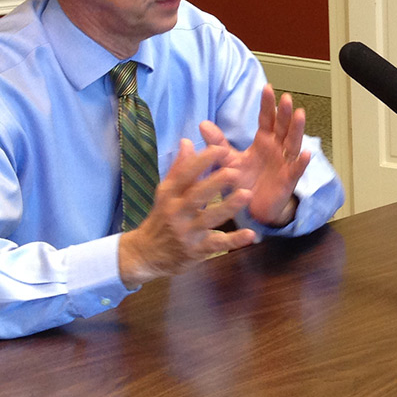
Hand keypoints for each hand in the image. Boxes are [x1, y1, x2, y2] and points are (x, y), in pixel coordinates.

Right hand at [119, 139, 256, 287]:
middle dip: (215, 183)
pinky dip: (234, 240)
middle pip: (196, 195)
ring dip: (228, 207)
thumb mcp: (166, 193)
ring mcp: (186, 232)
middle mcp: (176, 212)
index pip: (184, 174)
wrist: (146, 255)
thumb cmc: (162, 218)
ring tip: (246, 194)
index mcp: (170, 194)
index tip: (220, 148)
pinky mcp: (196, 250)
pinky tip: (250, 234)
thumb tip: (187, 141)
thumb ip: (179, 168)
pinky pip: (217, 244)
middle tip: (235, 170)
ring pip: (209, 218)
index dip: (202, 161)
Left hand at [199, 84, 311, 227]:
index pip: (266, 119)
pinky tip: (306, 154)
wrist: (252, 209)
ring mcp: (285, 163)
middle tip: (286, 98)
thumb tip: (202, 124)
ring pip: (293, 143)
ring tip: (299, 114)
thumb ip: (218, 143)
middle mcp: (277, 149)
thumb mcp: (228, 161)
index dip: (267, 105)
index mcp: (264, 142)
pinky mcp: (288, 181)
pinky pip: (296, 170)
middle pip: (283, 127)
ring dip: (297, 129)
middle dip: (284, 113)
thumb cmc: (244, 182)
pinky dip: (301, 163)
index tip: (267, 87)